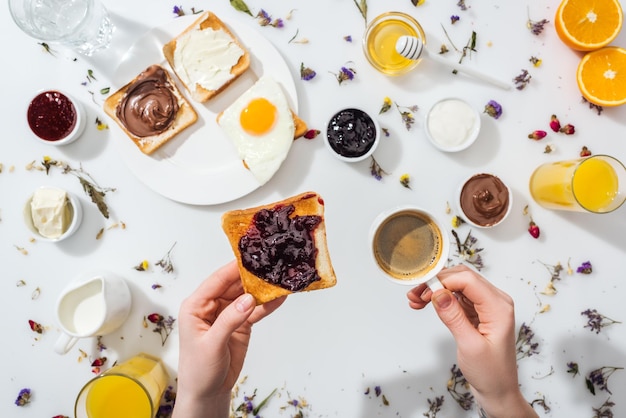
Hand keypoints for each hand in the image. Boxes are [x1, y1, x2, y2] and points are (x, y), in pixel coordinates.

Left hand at [172, 260, 285, 417]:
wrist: (208, 393)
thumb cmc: (198, 370)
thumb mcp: (211, 344)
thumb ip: (229, 320)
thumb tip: (248, 299)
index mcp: (196, 306)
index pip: (216, 281)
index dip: (233, 268)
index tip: (251, 256)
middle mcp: (212, 306)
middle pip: (234, 284)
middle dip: (252, 276)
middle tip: (271, 264)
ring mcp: (228, 314)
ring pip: (247, 295)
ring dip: (262, 289)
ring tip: (280, 278)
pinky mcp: (241, 323)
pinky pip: (256, 310)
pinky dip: (268, 304)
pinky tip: (280, 296)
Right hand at [407, 265, 537, 417]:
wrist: (498, 391)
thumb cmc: (491, 373)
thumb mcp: (470, 345)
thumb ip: (453, 317)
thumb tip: (438, 293)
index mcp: (499, 307)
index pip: (468, 279)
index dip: (443, 281)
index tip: (423, 292)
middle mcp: (495, 302)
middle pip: (462, 278)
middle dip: (436, 283)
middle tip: (415, 295)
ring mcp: (486, 306)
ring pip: (457, 285)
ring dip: (436, 290)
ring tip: (416, 301)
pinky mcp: (478, 312)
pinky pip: (457, 297)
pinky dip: (440, 298)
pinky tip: (425, 304)